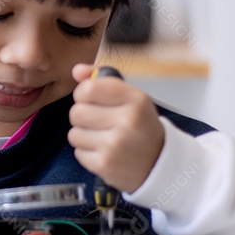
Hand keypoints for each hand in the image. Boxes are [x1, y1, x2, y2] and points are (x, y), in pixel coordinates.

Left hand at [67, 63, 164, 192]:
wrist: (160, 162)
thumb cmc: (140, 125)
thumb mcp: (131, 98)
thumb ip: (102, 80)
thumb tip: (76, 70)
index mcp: (135, 99)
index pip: (89, 88)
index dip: (83, 93)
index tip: (90, 99)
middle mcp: (127, 120)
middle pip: (76, 112)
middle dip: (82, 116)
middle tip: (98, 121)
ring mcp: (115, 145)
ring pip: (74, 133)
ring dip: (84, 135)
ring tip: (103, 137)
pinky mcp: (105, 164)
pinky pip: (78, 152)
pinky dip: (87, 152)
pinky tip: (104, 151)